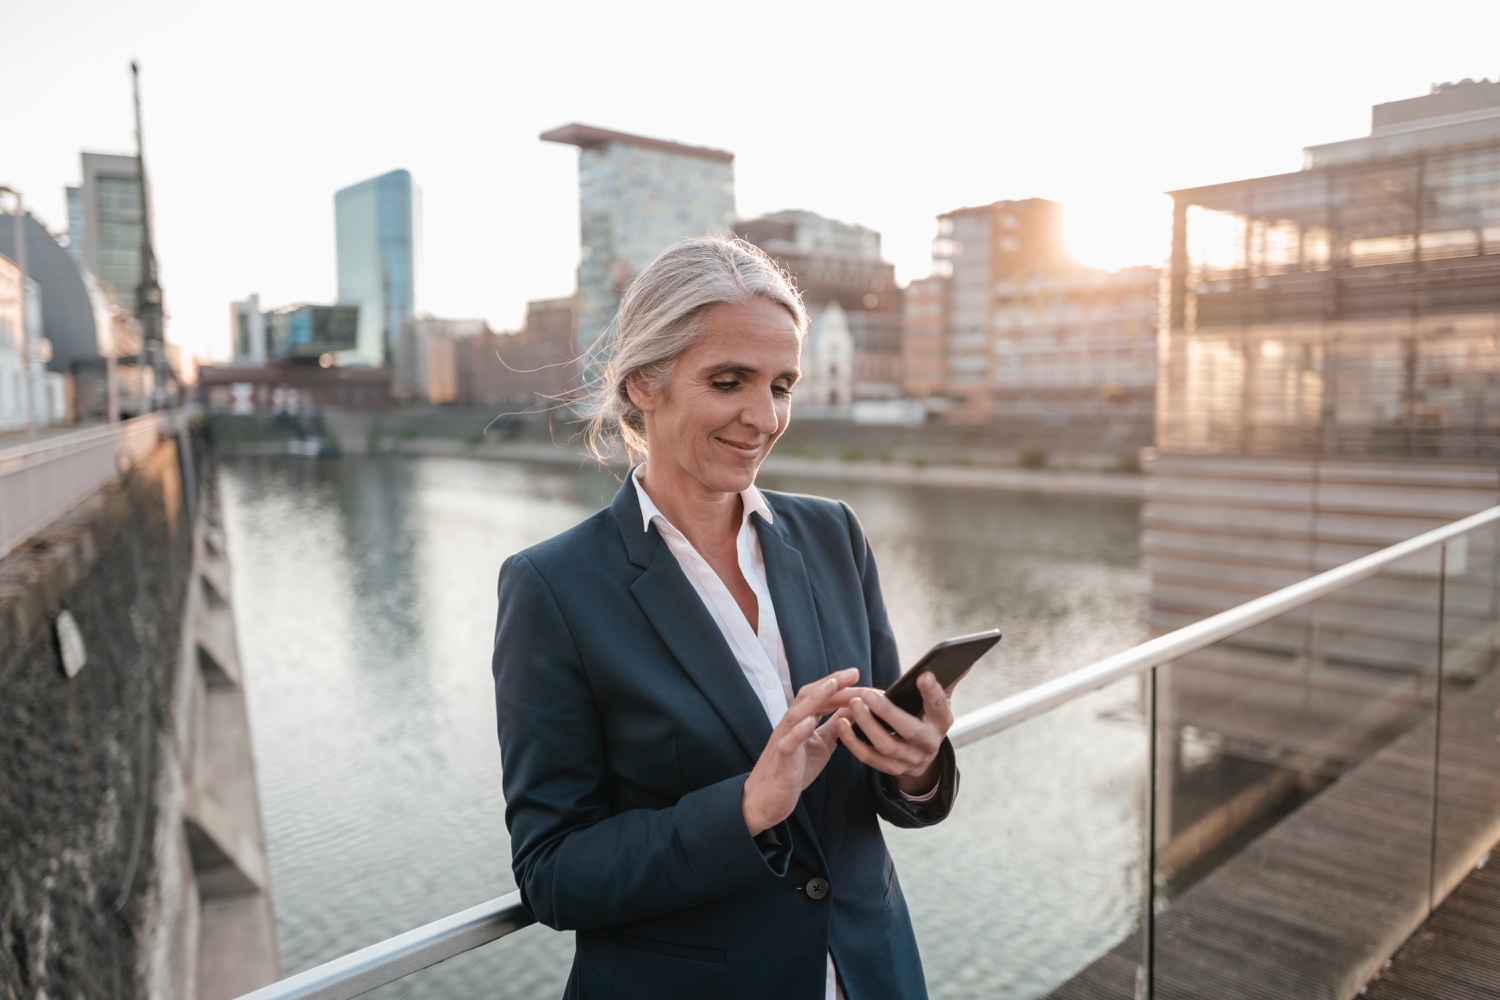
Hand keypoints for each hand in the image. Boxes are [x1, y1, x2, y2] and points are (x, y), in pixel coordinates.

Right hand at [741, 668, 858, 835]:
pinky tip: (811, 722)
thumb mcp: (821, 744)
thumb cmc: (794, 769)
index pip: (819, 696)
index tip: (856, 674)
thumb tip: (854, 709)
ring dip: (816, 698)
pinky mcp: (781, 758)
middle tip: (853, 673)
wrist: (767, 798)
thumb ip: (835, 726)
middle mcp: (791, 725)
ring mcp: (784, 739)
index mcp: (802, 721)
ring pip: (797, 713)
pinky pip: (788, 742)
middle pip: (809, 697)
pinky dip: (799, 730)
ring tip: (833, 685)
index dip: (837, 684)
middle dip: (831, 683)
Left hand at [837, 672, 955, 795]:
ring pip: (887, 745)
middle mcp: (928, 743)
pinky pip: (870, 757)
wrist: (923, 757)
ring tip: (853, 704)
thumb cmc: (927, 718)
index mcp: (941, 721)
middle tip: (866, 694)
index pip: (938, 705)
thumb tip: (965, 659)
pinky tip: (842, 724)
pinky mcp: (891, 768)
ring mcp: (909, 758)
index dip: (931, 691)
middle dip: (887, 712)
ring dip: (867, 725)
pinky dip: (854, 742)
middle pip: (908, 729)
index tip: (922, 675)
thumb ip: (948, 680)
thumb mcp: (939, 702)